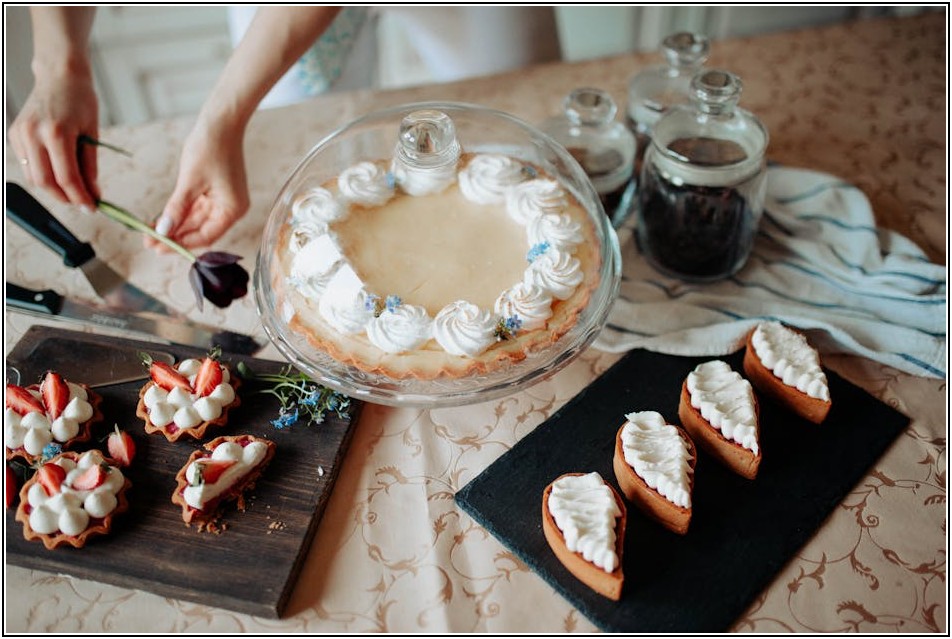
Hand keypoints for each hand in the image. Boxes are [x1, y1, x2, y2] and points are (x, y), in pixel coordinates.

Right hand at [8, 71, 98, 208]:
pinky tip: (58, 171)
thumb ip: (90, 167)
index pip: (66, 178)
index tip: (92, 207)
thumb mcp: (92, 133)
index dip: (80, 197)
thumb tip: (93, 194)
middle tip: (83, 202)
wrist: (59, 75)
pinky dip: (43, 174)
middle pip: (46, 182)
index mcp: (56, 133)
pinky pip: (27, 165)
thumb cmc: (81, 100)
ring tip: (73, 188)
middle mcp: (33, 133)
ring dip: (54, 189)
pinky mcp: (14, 134)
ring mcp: (20, 133)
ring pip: (34, 177)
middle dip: (66, 198)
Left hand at [149, 119, 248, 251]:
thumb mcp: (190, 181)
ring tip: (149, 233)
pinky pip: (195, 209)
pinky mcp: (213, 192)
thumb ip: (177, 209)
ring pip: (195, 221)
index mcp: (232, 210)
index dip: (181, 244)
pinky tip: (161, 220)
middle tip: (148, 242)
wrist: (220, 123)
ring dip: (174, 227)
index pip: (205, 236)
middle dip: (175, 237)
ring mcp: (221, 201)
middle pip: (200, 231)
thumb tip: (163, 232)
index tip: (158, 247)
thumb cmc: (210, 148)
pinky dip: (179, 214)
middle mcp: (229, 209)